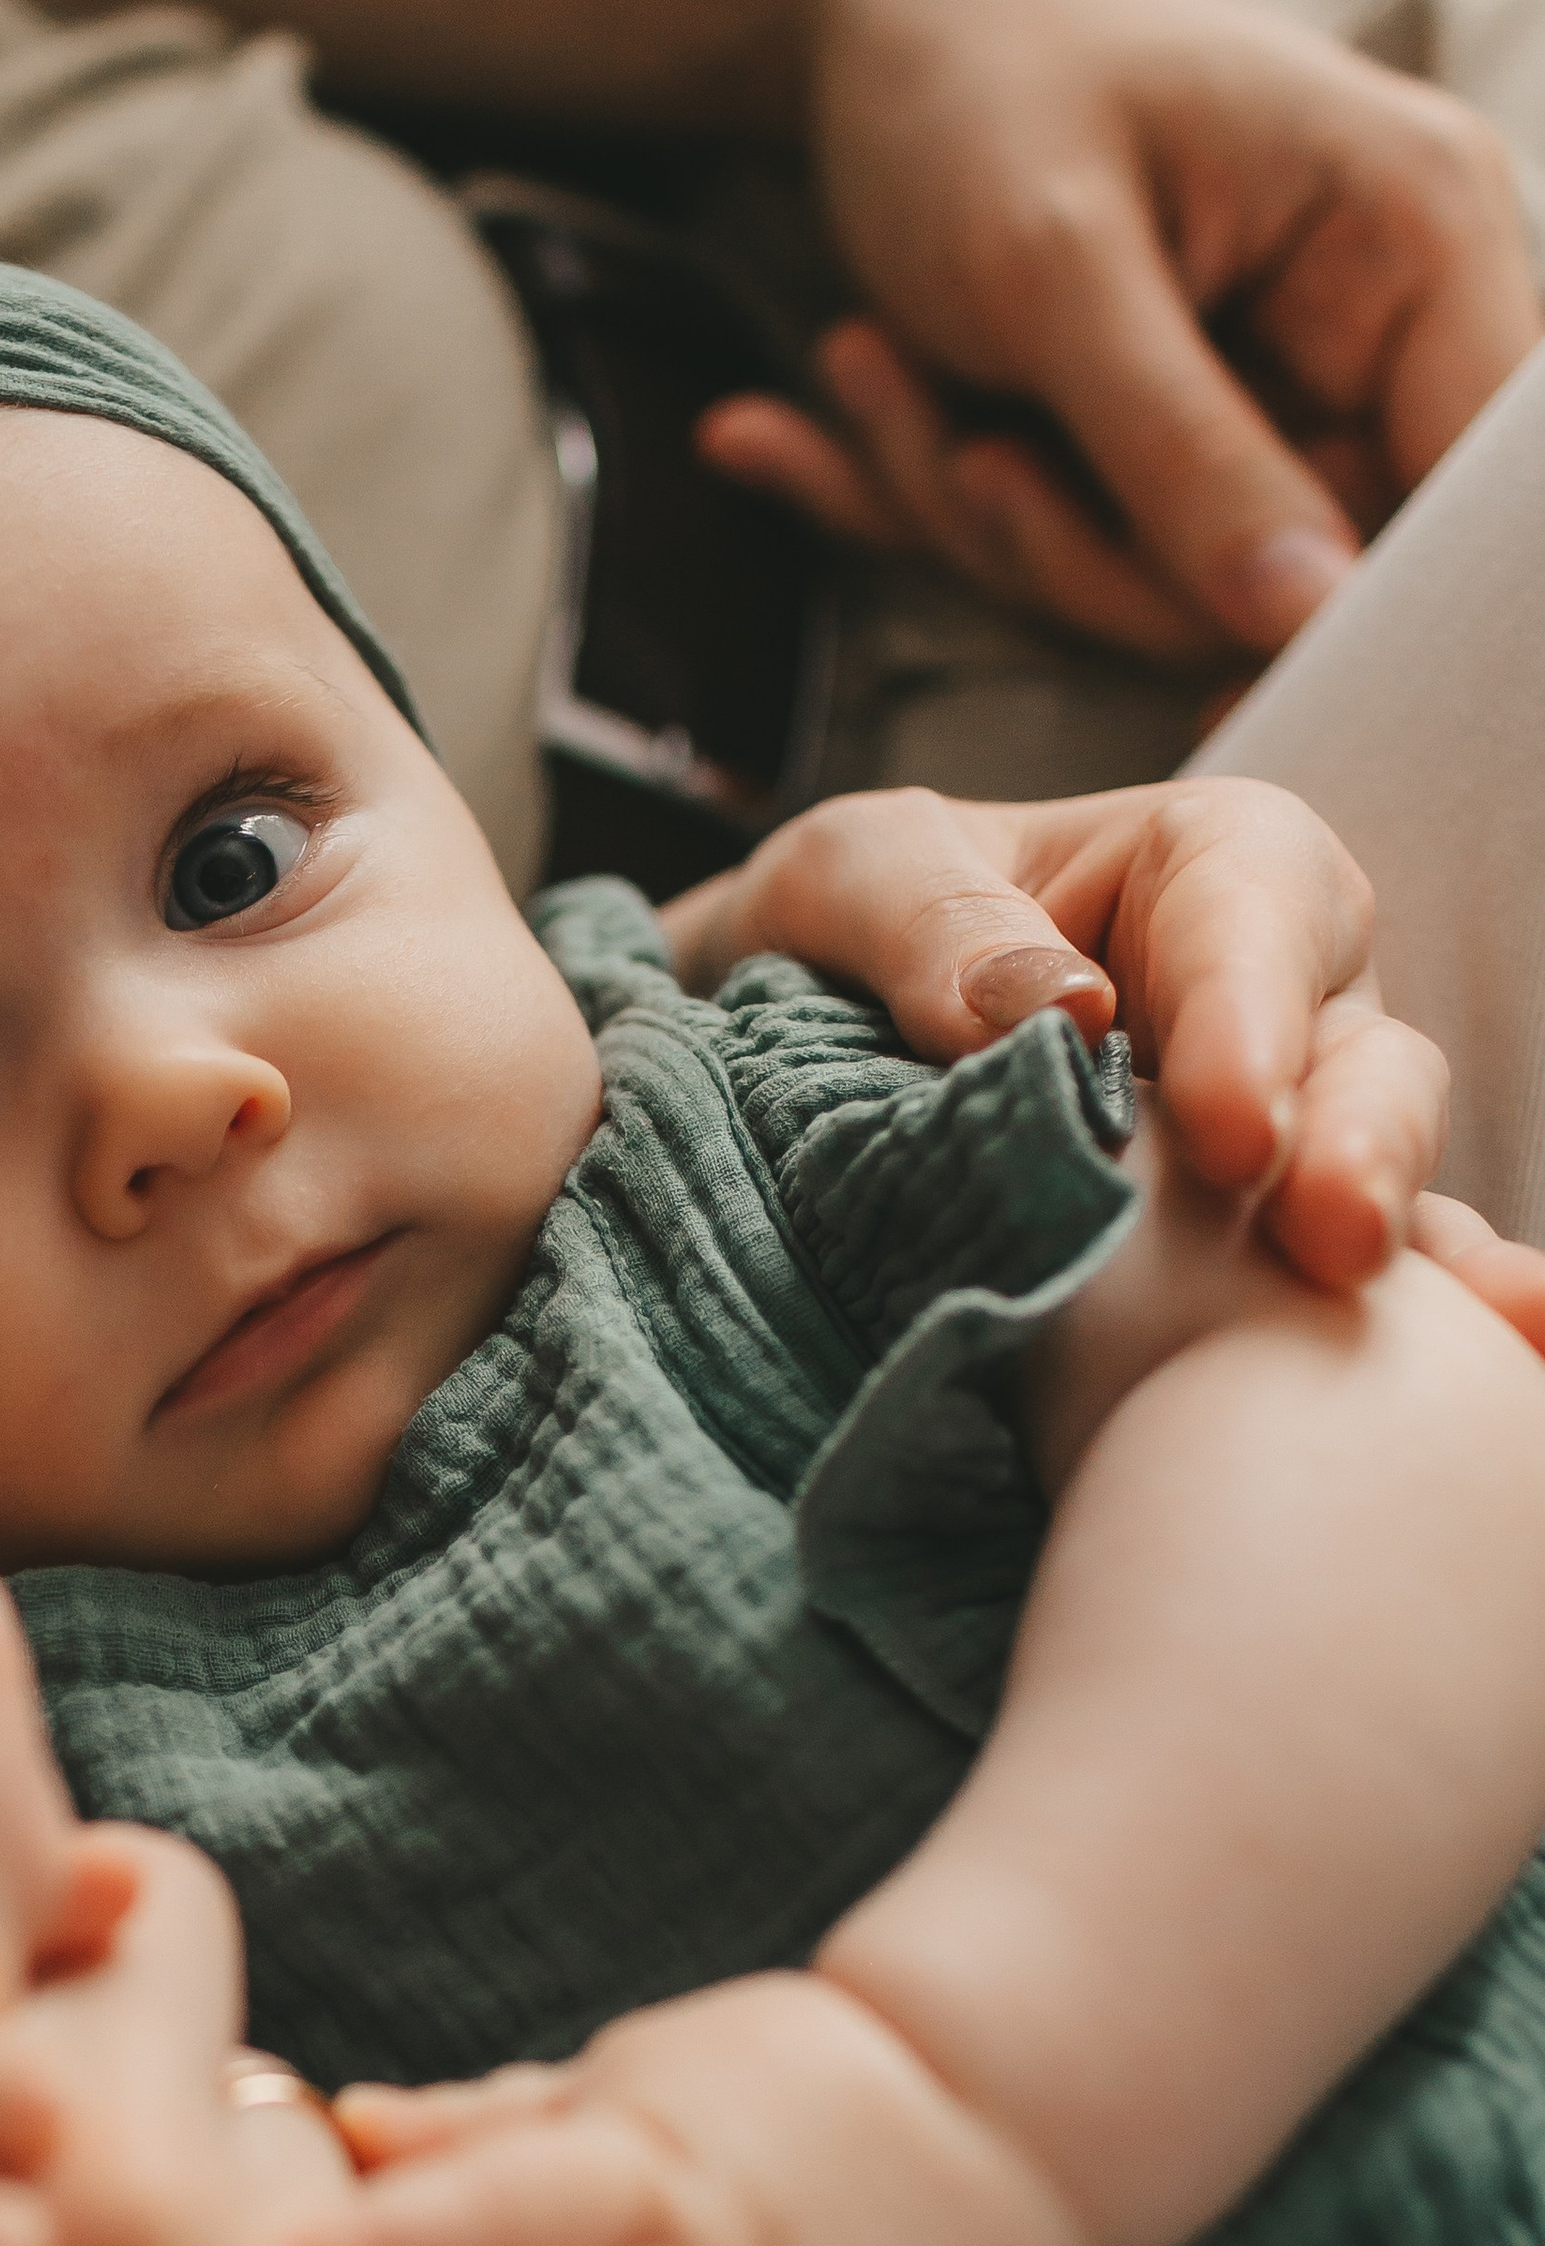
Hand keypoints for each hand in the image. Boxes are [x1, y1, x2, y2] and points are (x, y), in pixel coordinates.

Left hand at [667, 774, 1479, 1290]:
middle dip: (1358, 1148)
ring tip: (1389, 1326)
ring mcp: (1284, 1149)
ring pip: (1373, 1191)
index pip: (1259, 914)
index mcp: (1210, 870)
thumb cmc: (845, 934)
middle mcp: (1283, 1006)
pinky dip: (1411, 1339)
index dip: (1255, 1015)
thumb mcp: (846, 879)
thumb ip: (927, 917)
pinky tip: (1473, 1376)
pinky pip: (1343, 1305)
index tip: (1229, 1126)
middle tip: (1328, 1239)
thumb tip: (1054, 1010)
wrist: (772, 1061)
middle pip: (1361, 1063)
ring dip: (1393, 1258)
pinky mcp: (1249, 1270)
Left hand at [709, 0, 1537, 659]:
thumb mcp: (1060, 269)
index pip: (1465, 499)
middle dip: (1082, 550)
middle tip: (958, 459)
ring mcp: (1256, 393)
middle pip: (1287, 575)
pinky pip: (1059, 541)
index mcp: (1417, 241)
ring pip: (1151, 580)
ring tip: (871, 366)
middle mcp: (1366, 328)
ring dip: (975, 514)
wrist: (863, 3)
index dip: (1360, 611)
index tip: (1213, 688)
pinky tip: (801, 421)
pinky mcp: (1148, 438)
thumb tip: (1308, 615)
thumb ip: (1184, 452)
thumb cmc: (976, 75)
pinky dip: (927, 494)